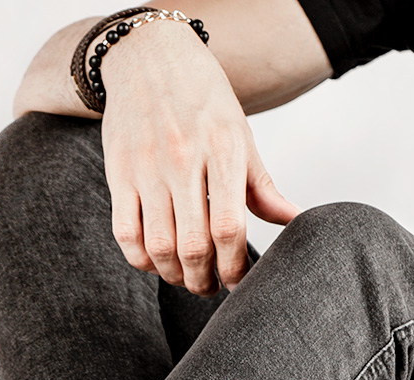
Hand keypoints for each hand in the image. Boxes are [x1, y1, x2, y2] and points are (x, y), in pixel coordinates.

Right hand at [99, 20, 299, 294]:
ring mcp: (148, 170)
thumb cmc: (201, 99)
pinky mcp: (120, 175)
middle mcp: (184, 162)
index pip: (229, 228)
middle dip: (203, 279)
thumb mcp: (239, 134)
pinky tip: (155, 261)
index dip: (234, 266)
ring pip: (159, 247)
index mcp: (223, 151)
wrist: (148, 58)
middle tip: (210, 286)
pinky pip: (125, 234)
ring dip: (173, 275)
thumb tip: (294, 220)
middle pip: (193, 246)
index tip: (238, 281)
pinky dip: (141, 259)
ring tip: (185, 277)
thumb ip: (261, 185)